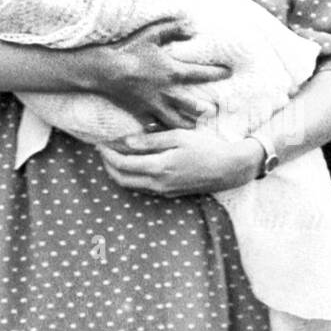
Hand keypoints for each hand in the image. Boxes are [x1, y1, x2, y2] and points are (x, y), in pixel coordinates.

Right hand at [68, 20, 229, 129]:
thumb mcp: (152, 33)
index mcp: (173, 71)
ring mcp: (154, 104)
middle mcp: (167, 91)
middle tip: (213, 111)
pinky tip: (165, 132)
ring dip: (186, 124)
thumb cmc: (129, 49)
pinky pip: (155, 126)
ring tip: (194, 127)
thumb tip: (191, 26)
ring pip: (176, 121)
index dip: (217, 73)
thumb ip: (173, 28)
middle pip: (192, 106)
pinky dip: (161, 130)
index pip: (201, 73)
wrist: (105, 69)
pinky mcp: (141, 112)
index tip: (229, 72)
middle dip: (204, 110)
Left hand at [99, 129, 263, 195]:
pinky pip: (144, 188)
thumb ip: (151, 141)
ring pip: (132, 186)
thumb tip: (126, 142)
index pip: (122, 164)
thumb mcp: (179, 137)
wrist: (230, 168)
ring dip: (118, 173)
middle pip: (122, 179)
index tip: (100, 143)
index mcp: (159, 167)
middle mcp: (159, 183)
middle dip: (107, 166)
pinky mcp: (171, 194)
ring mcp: (165, 191)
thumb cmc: (207, 147)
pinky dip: (132, 178)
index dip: (107, 154)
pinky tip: (133, 166)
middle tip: (102, 151)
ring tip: (113, 157)